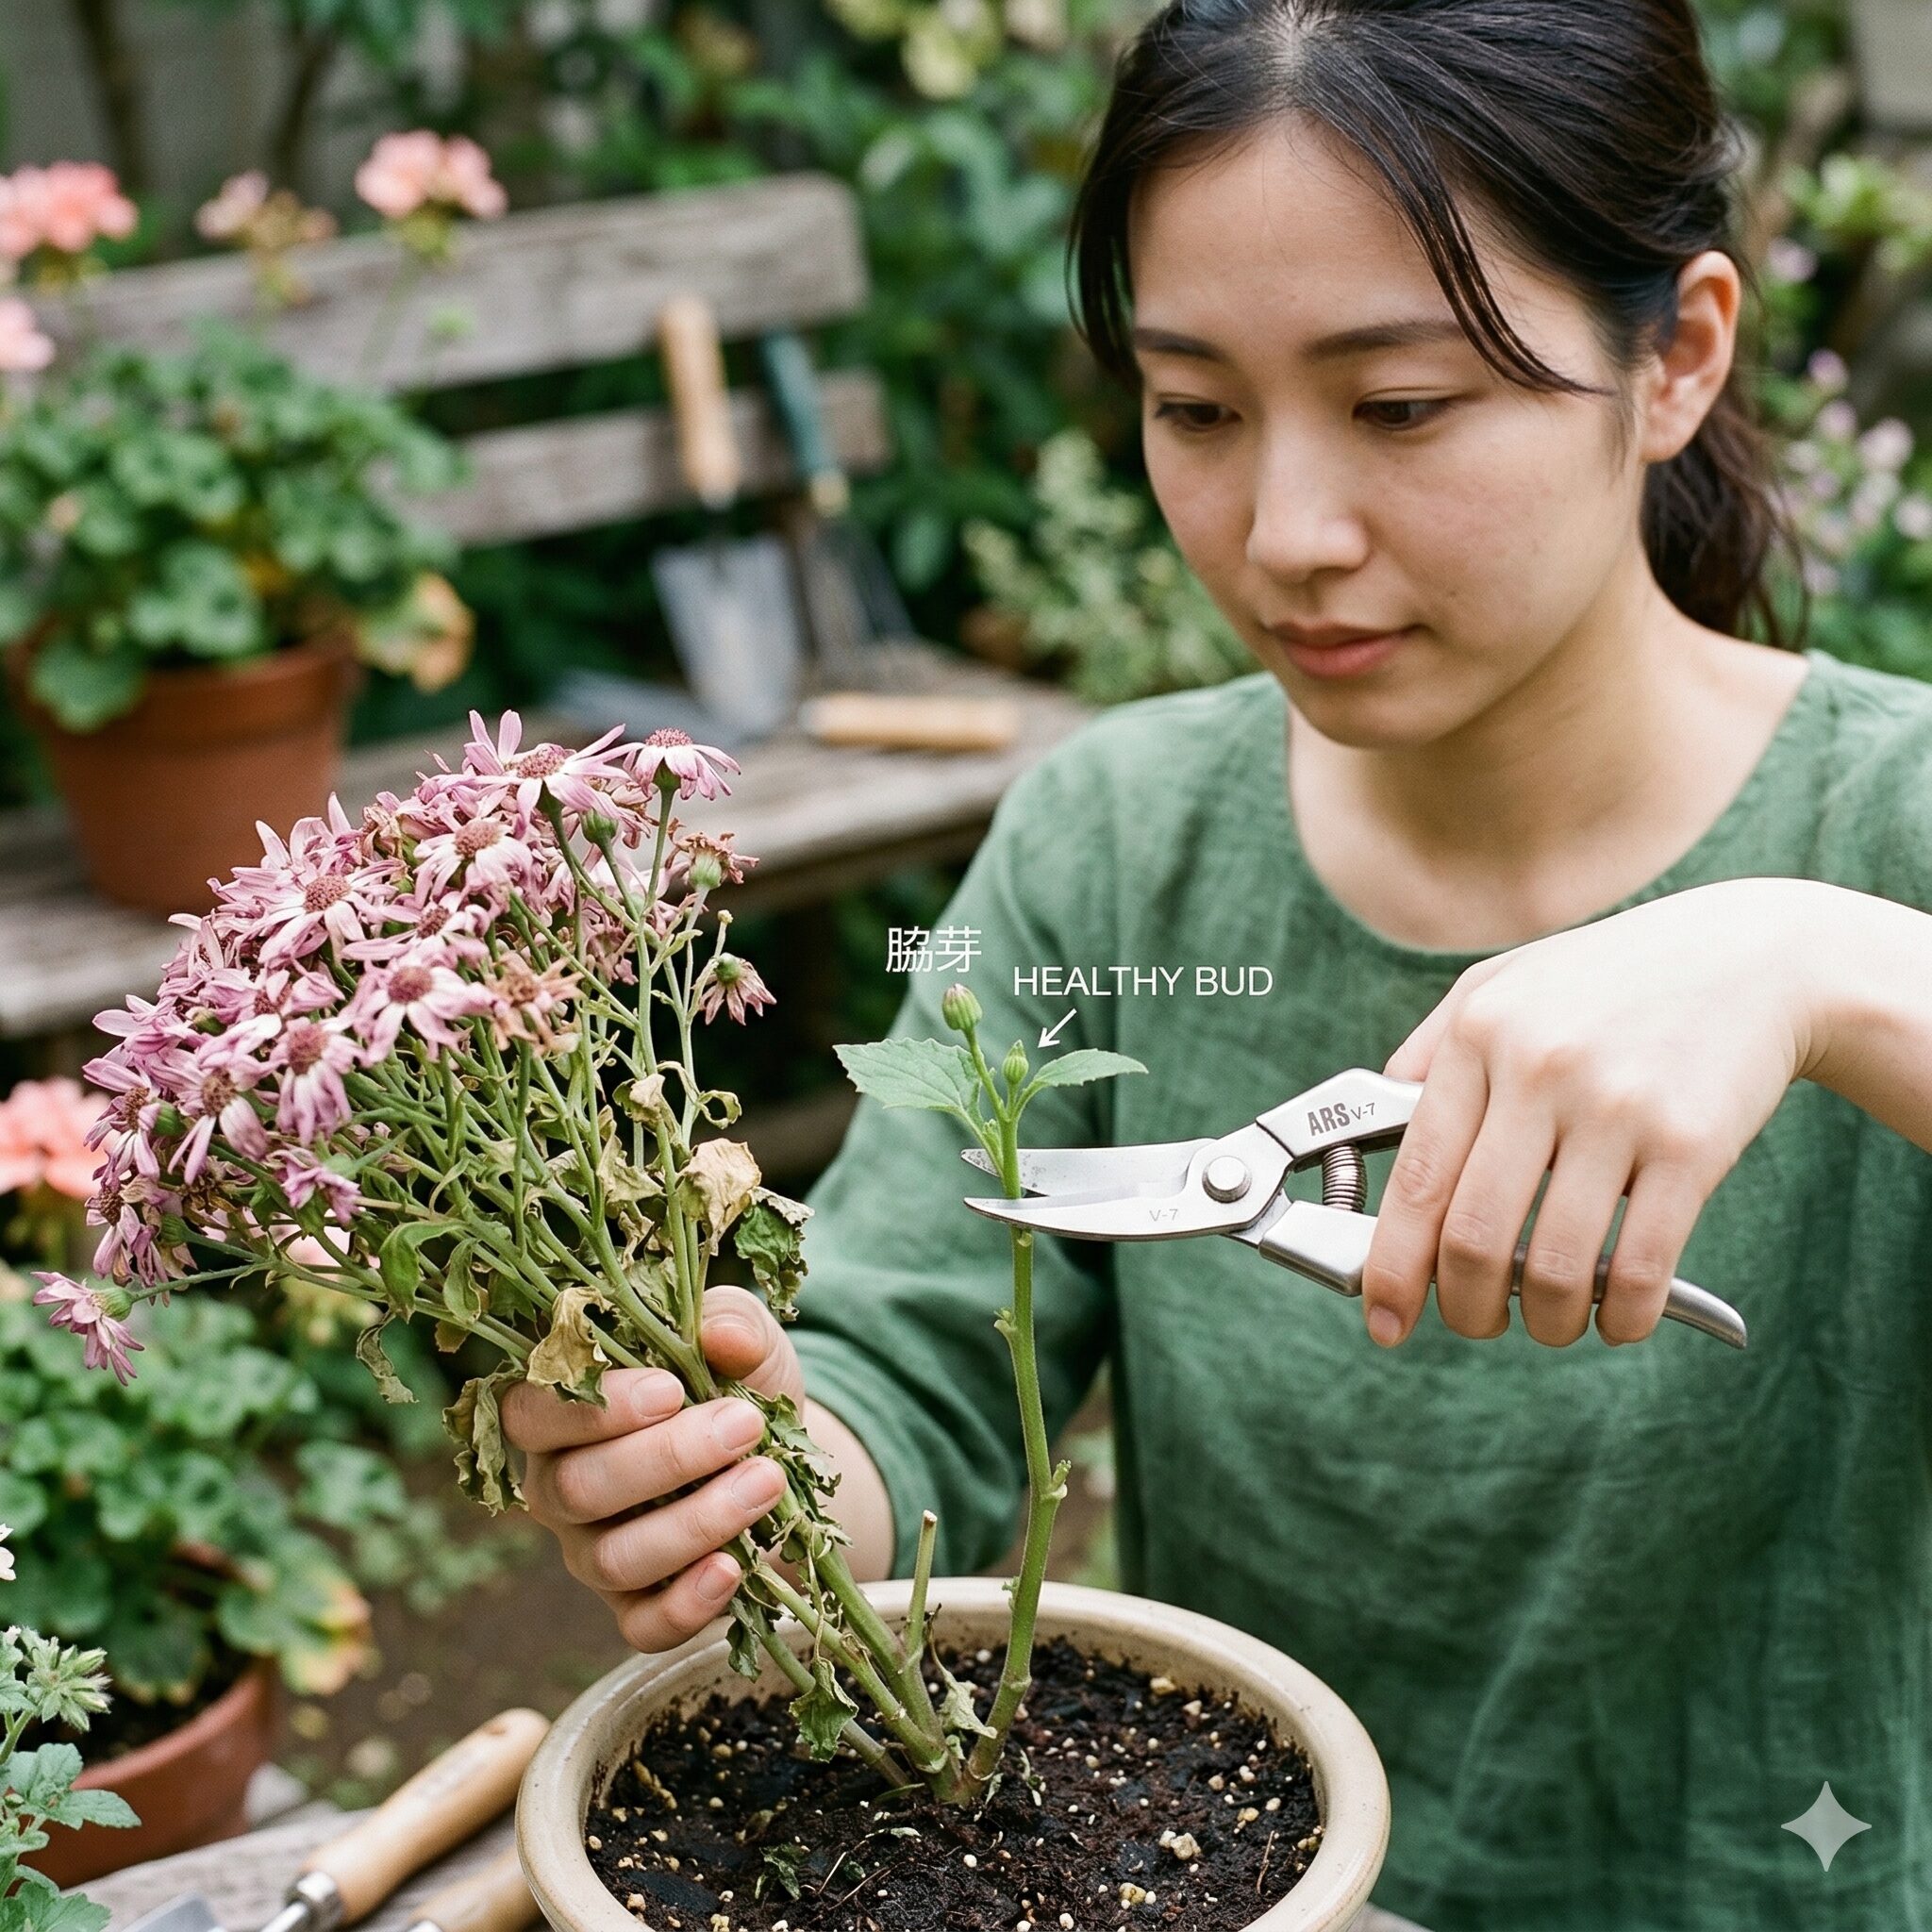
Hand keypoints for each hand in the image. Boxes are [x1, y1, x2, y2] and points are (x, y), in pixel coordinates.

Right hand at [501, 1285, 801, 1652]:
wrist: (781, 1460)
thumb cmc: (737, 1386)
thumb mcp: (742, 1341)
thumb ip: (731, 1321)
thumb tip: (722, 1335)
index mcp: (560, 1414)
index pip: (531, 1413)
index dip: (592, 1408)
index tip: (672, 1389)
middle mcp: (560, 1488)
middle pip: (577, 1488)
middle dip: (666, 1458)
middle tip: (743, 1427)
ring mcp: (591, 1555)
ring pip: (613, 1558)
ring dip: (695, 1522)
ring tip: (767, 1481)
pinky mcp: (634, 1609)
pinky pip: (641, 1627)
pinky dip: (687, 1604)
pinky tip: (733, 1569)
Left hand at [1360, 879, 1831, 1348]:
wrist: (1751, 958)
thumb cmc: (1609, 983)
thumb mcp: (1502, 985)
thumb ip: (1431, 1053)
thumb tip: (1372, 1135)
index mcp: (1479, 1035)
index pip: (1418, 1179)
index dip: (1393, 1267)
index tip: (1386, 1320)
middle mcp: (1539, 1068)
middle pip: (1474, 1236)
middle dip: (1466, 1308)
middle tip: (1475, 1323)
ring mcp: (1616, 1106)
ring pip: (1556, 1265)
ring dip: (1546, 1321)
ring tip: (1550, 1322)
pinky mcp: (1693, 1144)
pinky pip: (1644, 1266)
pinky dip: (1624, 1316)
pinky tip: (1620, 1318)